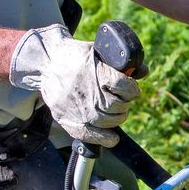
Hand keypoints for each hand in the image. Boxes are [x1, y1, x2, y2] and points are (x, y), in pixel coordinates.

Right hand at [10, 24, 140, 146]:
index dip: (132, 88)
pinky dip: (107, 138)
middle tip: (122, 99)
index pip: (124, 87)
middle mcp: (87, 94)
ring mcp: (78, 110)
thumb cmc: (74, 56)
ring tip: (115, 110)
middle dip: (125, 103)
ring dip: (118, 117)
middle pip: (118, 106)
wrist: (46, 64)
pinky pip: (93, 136)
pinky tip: (112, 137)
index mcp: (95, 73)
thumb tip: (142, 70)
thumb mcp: (97, 51)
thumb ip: (119, 61)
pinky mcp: (69, 121)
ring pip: (109, 121)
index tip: (131, 89)